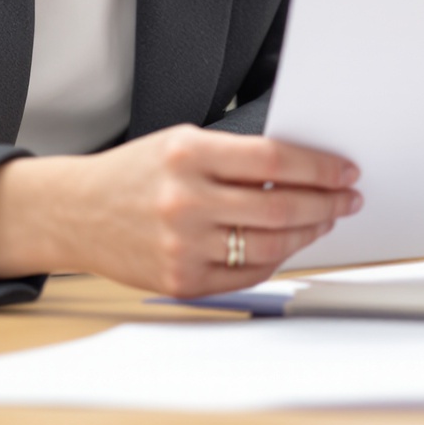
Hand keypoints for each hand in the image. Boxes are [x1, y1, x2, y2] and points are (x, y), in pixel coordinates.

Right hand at [0, 127, 361, 296]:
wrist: (77, 212)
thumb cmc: (135, 173)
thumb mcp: (180, 143)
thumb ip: (236, 156)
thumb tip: (305, 171)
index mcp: (188, 154)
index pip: (276, 160)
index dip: (320, 168)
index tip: (345, 172)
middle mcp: (185, 200)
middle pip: (281, 207)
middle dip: (326, 204)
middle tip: (346, 200)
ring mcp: (183, 245)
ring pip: (271, 246)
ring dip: (308, 234)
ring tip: (322, 221)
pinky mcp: (181, 281)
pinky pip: (247, 275)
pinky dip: (275, 261)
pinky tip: (286, 245)